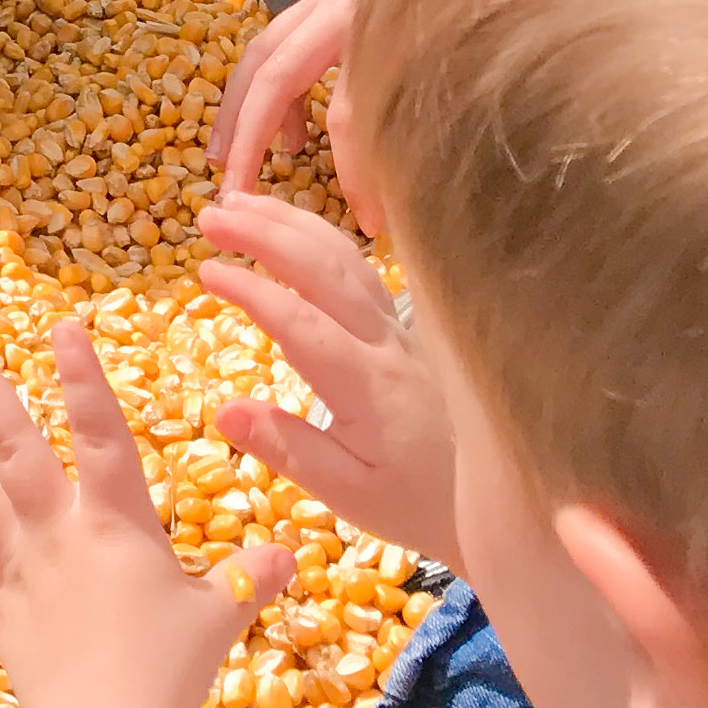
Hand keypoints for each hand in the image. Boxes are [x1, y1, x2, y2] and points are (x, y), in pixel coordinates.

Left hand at [0, 316, 295, 707]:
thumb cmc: (171, 669)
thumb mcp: (221, 615)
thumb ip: (249, 577)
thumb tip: (291, 553)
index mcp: (114, 521)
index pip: (101, 433)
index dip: (84, 378)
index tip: (60, 323)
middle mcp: (56, 530)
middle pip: (11, 442)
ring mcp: (17, 568)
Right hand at [198, 193, 457, 562]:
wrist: (503, 499)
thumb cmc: (416, 504)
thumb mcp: (349, 495)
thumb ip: (289, 450)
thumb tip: (224, 410)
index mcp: (367, 383)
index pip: (299, 320)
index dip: (251, 290)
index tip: (205, 271)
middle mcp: (386, 342)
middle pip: (323, 267)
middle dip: (263, 233)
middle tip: (209, 215)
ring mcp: (403, 330)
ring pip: (346, 257)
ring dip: (291, 222)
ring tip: (241, 203)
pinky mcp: (410, 329)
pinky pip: (362, 268)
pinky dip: (322, 237)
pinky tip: (297, 231)